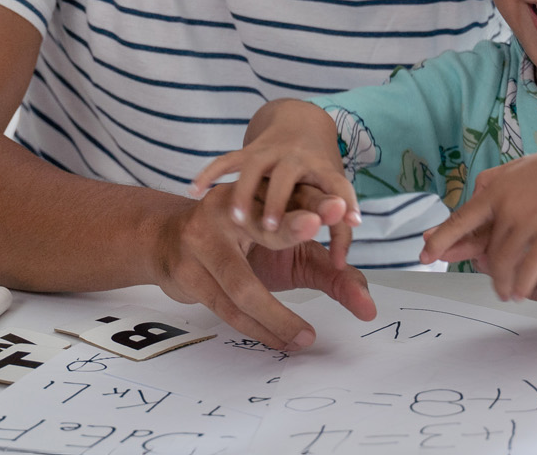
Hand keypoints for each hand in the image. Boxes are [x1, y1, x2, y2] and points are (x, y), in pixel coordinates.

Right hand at [150, 184, 376, 350]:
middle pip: (265, 225)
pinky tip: (280, 340)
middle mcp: (229, 208)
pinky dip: (257, 328)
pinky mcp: (186, 272)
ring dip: (276, 316)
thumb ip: (333, 274)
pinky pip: (226, 307)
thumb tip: (369, 308)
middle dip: (291, 229)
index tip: (338, 208)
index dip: (316, 203)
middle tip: (316, 227)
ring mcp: (202, 239)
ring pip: (243, 285)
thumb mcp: (291, 252)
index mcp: (261, 195)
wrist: (168, 241)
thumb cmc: (242, 245)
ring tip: (306, 336)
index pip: (295, 197)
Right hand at [191, 103, 360, 251]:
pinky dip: (211, 173)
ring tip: (237, 218)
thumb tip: (344, 270)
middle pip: (287, 176)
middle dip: (279, 202)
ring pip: (253, 166)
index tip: (346, 223)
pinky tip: (195, 190)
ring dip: (245, 191)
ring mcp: (270, 152)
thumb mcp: (333, 200)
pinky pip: (226, 160)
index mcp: (324, 170)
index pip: (336, 185)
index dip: (342, 204)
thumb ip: (340, 234)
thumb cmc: (317, 177)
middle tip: (269, 229)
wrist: (301, 123)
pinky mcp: (248, 152)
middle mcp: (297, 158)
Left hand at [416, 132, 536, 310]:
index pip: (460, 219)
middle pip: (485, 248)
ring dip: (503, 283)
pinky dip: (521, 283)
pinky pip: (529, 266)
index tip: (424, 255)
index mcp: (493, 188)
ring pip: (503, 261)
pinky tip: (521, 293)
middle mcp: (504, 203)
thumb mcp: (518, 169)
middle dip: (485, 272)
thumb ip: (495, 185)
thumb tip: (474, 194)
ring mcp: (527, 217)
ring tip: (507, 294)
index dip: (441, 239)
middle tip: (490, 287)